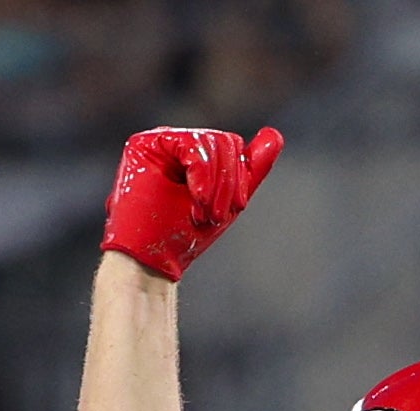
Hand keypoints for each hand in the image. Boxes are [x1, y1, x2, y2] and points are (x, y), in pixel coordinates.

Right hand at [103, 124, 282, 281]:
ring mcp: (157, 141)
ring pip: (210, 142)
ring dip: (215, 184)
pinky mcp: (144, 145)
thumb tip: (275, 136)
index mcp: (192, 154)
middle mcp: (173, 142)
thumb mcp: (226, 202)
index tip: (233, 210)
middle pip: (223, 141)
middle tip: (216, 217)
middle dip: (227, 182)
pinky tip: (197, 199)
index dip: (236, 177)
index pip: (229, 146)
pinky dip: (202, 175)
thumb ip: (250, 170)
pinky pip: (192, 145)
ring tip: (203, 215)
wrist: (147, 265)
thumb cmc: (181, 239)